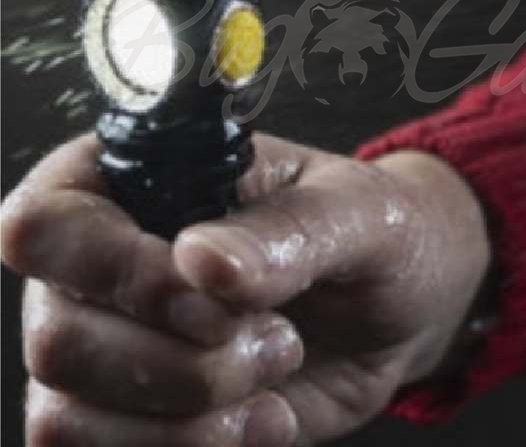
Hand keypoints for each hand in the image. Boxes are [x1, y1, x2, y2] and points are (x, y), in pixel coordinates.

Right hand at [1, 133, 490, 445]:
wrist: (404, 305)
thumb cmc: (378, 231)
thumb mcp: (357, 213)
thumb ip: (287, 230)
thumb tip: (202, 262)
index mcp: (149, 178)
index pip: (47, 220)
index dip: (114, 271)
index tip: (212, 299)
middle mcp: (112, 262)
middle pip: (55, 336)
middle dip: (178, 363)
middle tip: (276, 337)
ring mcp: (121, 342)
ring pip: (67, 415)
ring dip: (186, 417)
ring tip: (273, 376)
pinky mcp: (145, 414)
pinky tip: (265, 421)